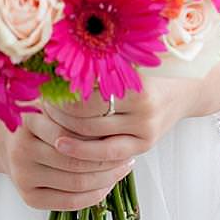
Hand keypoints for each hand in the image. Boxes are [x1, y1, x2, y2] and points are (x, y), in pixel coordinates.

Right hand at [0, 105, 132, 212]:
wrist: (7, 144)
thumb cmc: (40, 121)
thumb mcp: (51, 105)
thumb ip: (75, 106)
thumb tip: (114, 105)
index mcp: (26, 122)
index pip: (71, 134)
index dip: (100, 137)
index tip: (121, 134)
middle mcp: (20, 150)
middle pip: (76, 162)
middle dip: (108, 161)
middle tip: (128, 154)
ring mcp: (22, 176)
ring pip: (77, 183)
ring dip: (107, 178)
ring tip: (122, 168)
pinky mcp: (28, 197)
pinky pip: (70, 202)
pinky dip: (94, 196)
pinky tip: (107, 184)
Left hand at [38, 71, 195, 172]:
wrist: (181, 92)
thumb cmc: (142, 74)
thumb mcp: (121, 66)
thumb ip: (91, 70)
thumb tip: (43, 70)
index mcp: (134, 86)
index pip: (83, 99)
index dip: (58, 99)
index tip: (41, 93)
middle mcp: (143, 111)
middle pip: (86, 121)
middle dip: (58, 117)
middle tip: (37, 110)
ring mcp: (145, 132)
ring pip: (93, 139)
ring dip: (65, 134)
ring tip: (46, 124)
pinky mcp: (144, 146)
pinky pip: (107, 153)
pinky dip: (83, 151)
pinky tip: (63, 146)